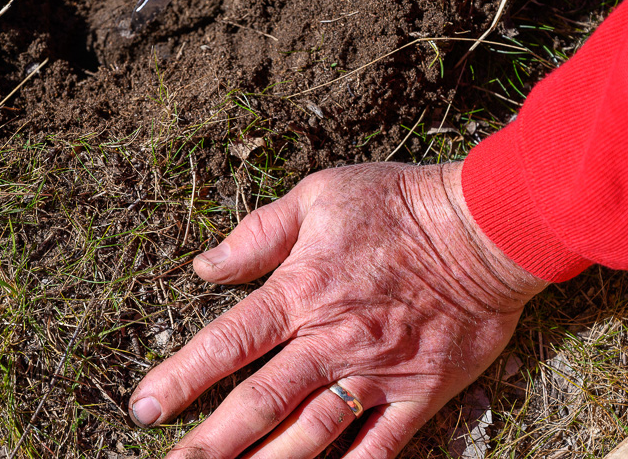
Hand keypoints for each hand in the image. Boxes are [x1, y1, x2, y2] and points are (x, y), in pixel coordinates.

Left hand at [129, 162, 547, 457]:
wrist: (482, 226)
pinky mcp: (419, 393)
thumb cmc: (397, 204)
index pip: (228, 343)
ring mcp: (377, 373)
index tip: (145, 408)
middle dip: (210, 444)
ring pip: (311, 434)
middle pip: (259, 403)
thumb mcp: (319, 195)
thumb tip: (205, 266)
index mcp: (301, 290)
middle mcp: (332, 340)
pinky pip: (380, 447)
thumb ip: (259, 233)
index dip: (181, 378)